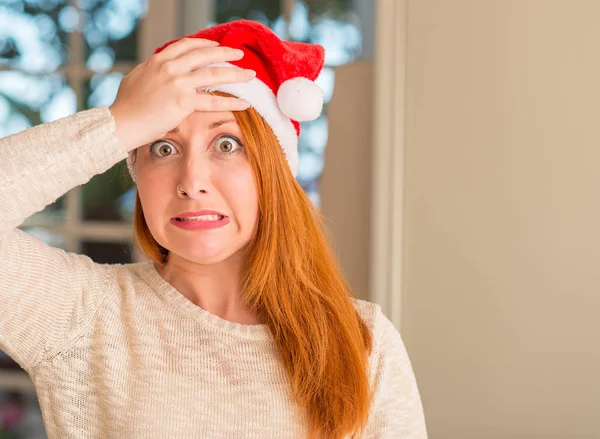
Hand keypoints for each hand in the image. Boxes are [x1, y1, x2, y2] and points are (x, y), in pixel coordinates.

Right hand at [108, 38, 254, 151]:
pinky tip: (244, 103)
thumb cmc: (125, 106)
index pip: (188, 46)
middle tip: (240, 55)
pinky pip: (213, 102)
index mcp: (159, 60)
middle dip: (226, 54)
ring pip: (214, 75)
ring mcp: (177, 83)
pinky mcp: (183, 102)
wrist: (121, 123)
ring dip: (235, 74)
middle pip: (205, 55)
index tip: (218, 47)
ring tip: (250, 75)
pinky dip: (231, 102)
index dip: (206, 45)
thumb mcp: (136, 79)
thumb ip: (152, 72)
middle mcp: (170, 67)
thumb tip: (157, 69)